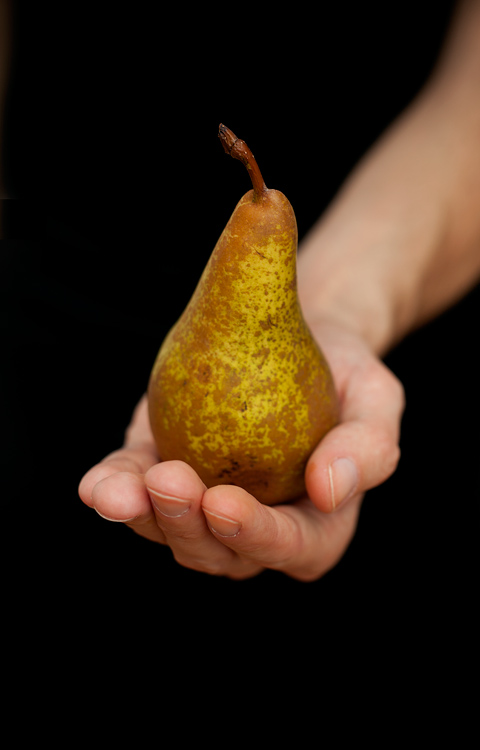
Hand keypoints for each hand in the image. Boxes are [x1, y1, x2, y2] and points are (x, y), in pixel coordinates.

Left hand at [78, 317, 403, 580]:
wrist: (303, 334)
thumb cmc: (347, 374)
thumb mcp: (376, 400)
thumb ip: (369, 448)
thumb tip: (329, 490)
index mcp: (315, 526)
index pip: (291, 547)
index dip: (256, 537)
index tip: (224, 502)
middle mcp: (254, 528)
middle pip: (218, 552)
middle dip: (187, 529)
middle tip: (169, 483)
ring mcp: (204, 504)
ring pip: (168, 531)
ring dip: (143, 516)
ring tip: (121, 488)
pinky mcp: (165, 469)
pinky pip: (135, 490)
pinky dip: (113, 490)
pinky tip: (94, 484)